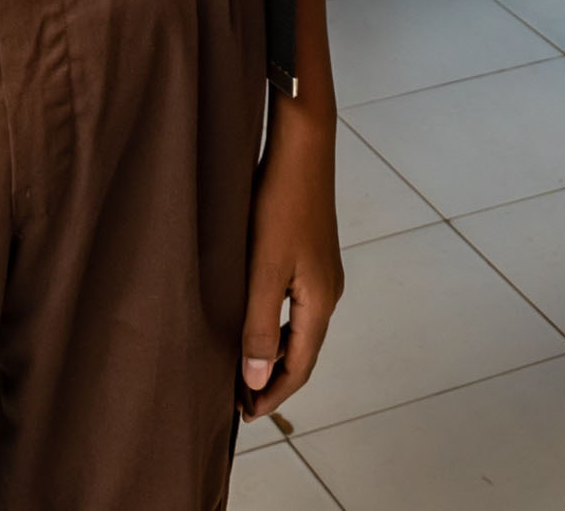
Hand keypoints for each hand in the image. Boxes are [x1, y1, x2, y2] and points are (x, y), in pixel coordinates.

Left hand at [240, 106, 343, 418]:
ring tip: (239, 366)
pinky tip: (251, 318)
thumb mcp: (264, 272)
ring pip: (298, 327)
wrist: (302, 146)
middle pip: (302, 351)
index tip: (242, 417)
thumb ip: (260, 328)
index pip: (299, 367)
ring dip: (272, 352)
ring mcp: (322, 270)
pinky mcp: (311, 253)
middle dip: (272, 379)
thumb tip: (258, 380)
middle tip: (236, 400)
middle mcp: (328, 291)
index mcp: (321, 302)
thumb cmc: (281, 206)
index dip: (272, 395)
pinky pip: (295, 305)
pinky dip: (275, 324)